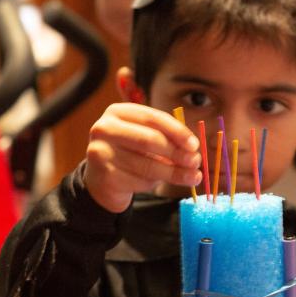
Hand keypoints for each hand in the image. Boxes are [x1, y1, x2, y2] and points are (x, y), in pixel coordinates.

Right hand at [83, 104, 199, 213]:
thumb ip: (166, 139)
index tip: (195, 145)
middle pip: (149, 140)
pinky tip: (155, 183)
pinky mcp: (104, 176)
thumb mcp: (144, 138)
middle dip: (177, 153)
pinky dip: (153, 184)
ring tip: (190, 177)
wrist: (102, 181)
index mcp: (117, 112)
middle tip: (195, 163)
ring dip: (173, 173)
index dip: (177, 131)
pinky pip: (139, 182)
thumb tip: (193, 152)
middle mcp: (104, 128)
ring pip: (147, 165)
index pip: (152, 117)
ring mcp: (100, 152)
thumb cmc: (129, 154)